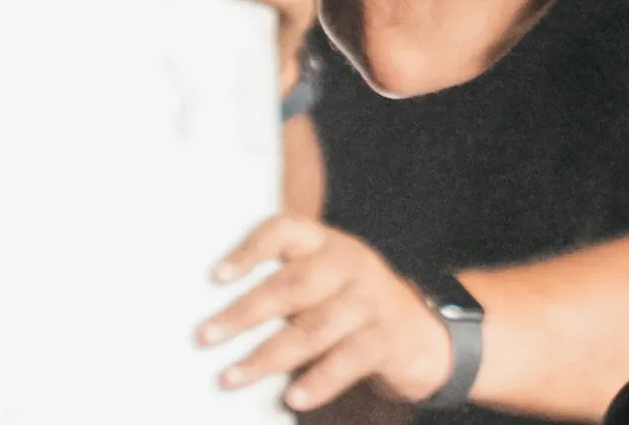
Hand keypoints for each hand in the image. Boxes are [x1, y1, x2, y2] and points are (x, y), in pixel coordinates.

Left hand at [202, 214, 456, 410]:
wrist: (422, 335)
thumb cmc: (351, 308)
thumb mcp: (325, 282)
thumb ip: (285, 285)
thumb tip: (218, 315)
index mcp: (326, 244)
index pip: (286, 230)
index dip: (250, 249)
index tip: (216, 276)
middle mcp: (350, 263)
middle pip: (293, 284)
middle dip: (245, 312)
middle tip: (206, 336)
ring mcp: (370, 300)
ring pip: (314, 328)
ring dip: (267, 355)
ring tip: (232, 377)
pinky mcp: (386, 339)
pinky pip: (347, 360)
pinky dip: (317, 381)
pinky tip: (292, 399)